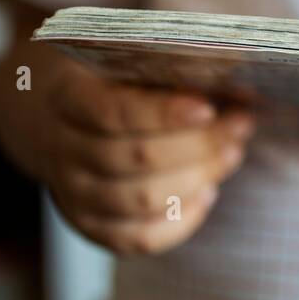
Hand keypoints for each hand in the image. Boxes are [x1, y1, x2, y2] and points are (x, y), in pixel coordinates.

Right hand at [39, 64, 255, 253]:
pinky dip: (180, 221)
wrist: (58, 119)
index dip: (164, 114)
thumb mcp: (126, 60)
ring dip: (197, 178)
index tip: (208, 108)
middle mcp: (63, 150)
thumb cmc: (109, 82)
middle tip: (240, 125)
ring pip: (141, 201)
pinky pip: (138, 239)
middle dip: (199, 145)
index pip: (114, 113)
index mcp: (68, 98)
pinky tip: (207, 192)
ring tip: (232, 153)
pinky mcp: (91, 226)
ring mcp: (73, 194)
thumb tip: (236, 66)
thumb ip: (171, 64)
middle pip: (135, 158)